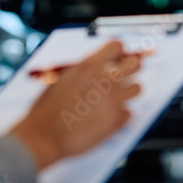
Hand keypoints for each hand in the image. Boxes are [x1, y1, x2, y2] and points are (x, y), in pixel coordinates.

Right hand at [10, 40, 141, 170]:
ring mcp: (114, 100)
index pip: (117, 45)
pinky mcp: (117, 120)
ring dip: (128, 92)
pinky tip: (107, 118)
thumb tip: (97, 66)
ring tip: (116, 98)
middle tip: (124, 76)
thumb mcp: (62, 79)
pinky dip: (120, 115)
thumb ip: (84, 71)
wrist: (44, 137)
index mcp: (89, 65)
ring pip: (138, 88)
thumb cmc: (47, 109)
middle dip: (131, 68)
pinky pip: (129, 112)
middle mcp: (104, 79)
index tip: (116, 58)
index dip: (118, 51)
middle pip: (135, 64)